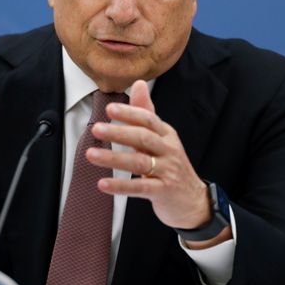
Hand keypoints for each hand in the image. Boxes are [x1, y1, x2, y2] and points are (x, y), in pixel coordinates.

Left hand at [89, 80, 213, 230]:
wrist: (193, 200)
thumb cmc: (172, 166)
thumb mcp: (162, 138)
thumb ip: (146, 112)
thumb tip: (138, 83)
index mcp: (166, 135)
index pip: (148, 119)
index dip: (130, 113)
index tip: (110, 109)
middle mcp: (169, 150)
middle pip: (143, 138)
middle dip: (119, 133)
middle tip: (96, 129)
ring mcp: (167, 171)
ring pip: (139, 162)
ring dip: (113, 158)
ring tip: (91, 155)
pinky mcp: (163, 191)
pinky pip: (140, 188)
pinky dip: (121, 186)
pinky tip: (103, 183)